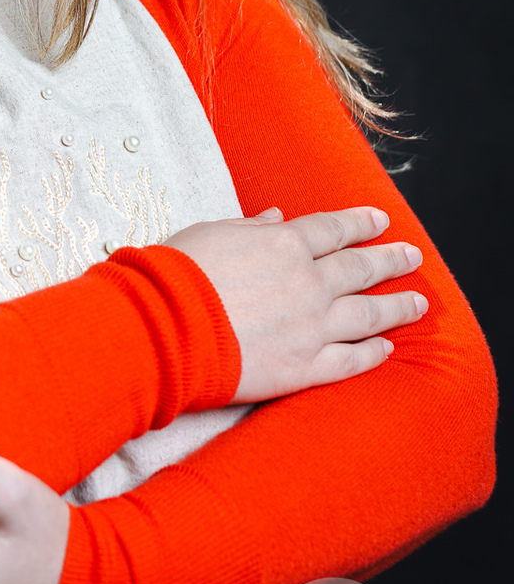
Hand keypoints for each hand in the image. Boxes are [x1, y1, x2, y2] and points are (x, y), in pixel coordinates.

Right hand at [170, 204, 427, 402]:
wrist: (164, 327)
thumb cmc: (177, 274)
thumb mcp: (212, 233)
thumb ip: (251, 227)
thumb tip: (277, 216)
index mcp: (284, 244)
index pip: (334, 229)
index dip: (360, 223)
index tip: (380, 220)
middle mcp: (308, 282)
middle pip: (361, 268)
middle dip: (390, 259)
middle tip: (413, 256)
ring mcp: (312, 326)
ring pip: (368, 313)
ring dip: (398, 306)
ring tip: (419, 303)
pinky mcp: (306, 367)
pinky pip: (351, 360)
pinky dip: (373, 353)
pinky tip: (388, 349)